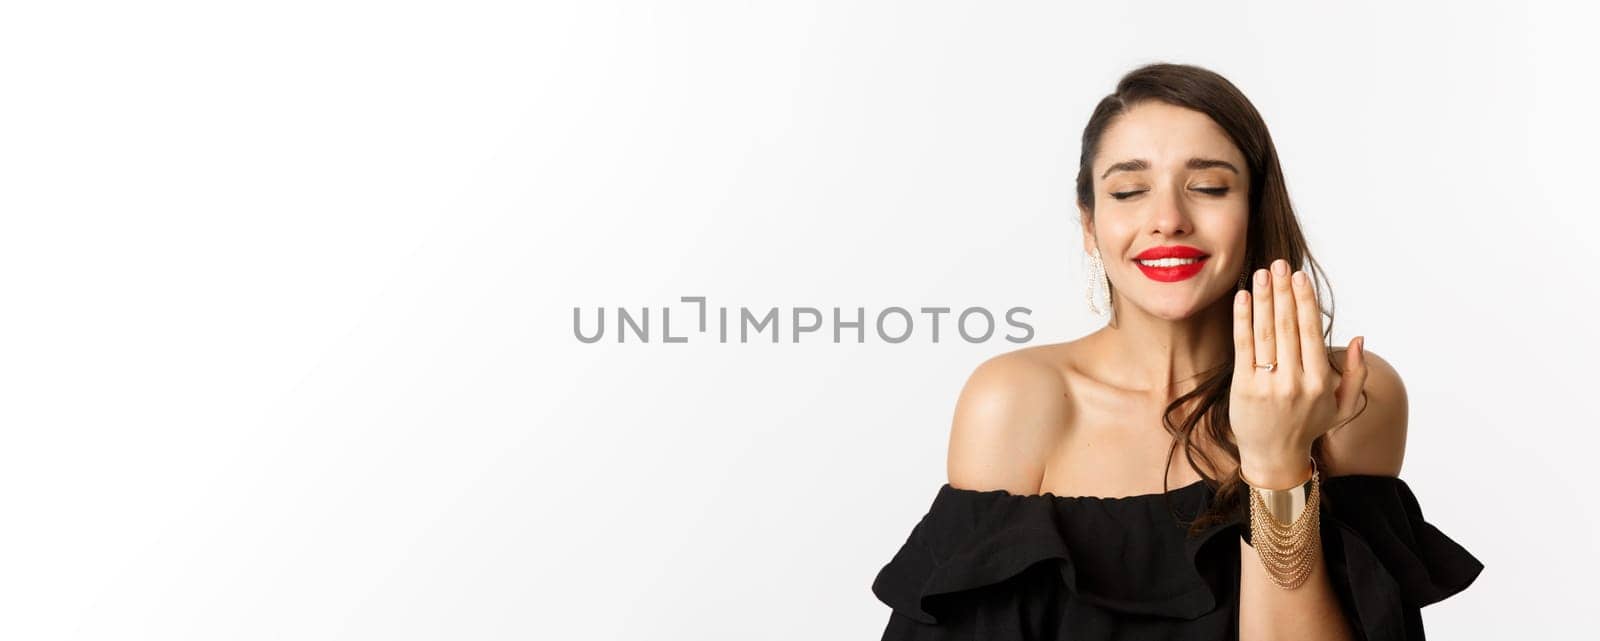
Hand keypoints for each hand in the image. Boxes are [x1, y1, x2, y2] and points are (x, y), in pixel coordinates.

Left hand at [1230, 259, 1367, 487]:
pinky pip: (1243, 346)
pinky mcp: (1243, 387)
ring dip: (1264, 299)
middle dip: (1284, 292)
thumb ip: (1356, 373)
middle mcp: (1296, 382)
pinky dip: (1242, 320)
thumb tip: (1358, 337)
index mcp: (1320, 382)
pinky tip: (1242, 298)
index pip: (1311, 332)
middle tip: (1278, 264)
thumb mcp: (1341, 406)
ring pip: (1266, 333)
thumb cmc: (1308, 426)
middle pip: (1288, 327)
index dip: (1305, 301)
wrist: (1274, 457)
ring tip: (1261, 274)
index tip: (1299, 277)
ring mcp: (1268, 384)